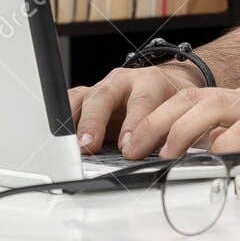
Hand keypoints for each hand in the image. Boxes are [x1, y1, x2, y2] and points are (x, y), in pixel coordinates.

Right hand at [69, 62, 204, 153]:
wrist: (169, 87)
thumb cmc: (173, 103)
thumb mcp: (179, 115)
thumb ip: (168, 133)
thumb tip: (163, 159)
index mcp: (152, 82)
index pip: (142, 100)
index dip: (135, 124)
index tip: (128, 148)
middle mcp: (124, 81)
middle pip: (103, 96)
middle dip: (94, 122)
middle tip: (89, 146)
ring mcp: (103, 87)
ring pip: (82, 98)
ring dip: (74, 122)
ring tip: (70, 145)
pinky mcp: (88, 97)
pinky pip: (71, 104)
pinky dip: (64, 120)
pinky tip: (60, 138)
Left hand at [124, 81, 239, 167]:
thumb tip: (215, 152)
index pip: (195, 99)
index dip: (161, 116)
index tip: (139, 137)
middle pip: (193, 100)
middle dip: (156, 121)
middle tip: (132, 144)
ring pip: (212, 110)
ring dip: (180, 130)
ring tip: (161, 151)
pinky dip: (225, 141)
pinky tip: (209, 153)